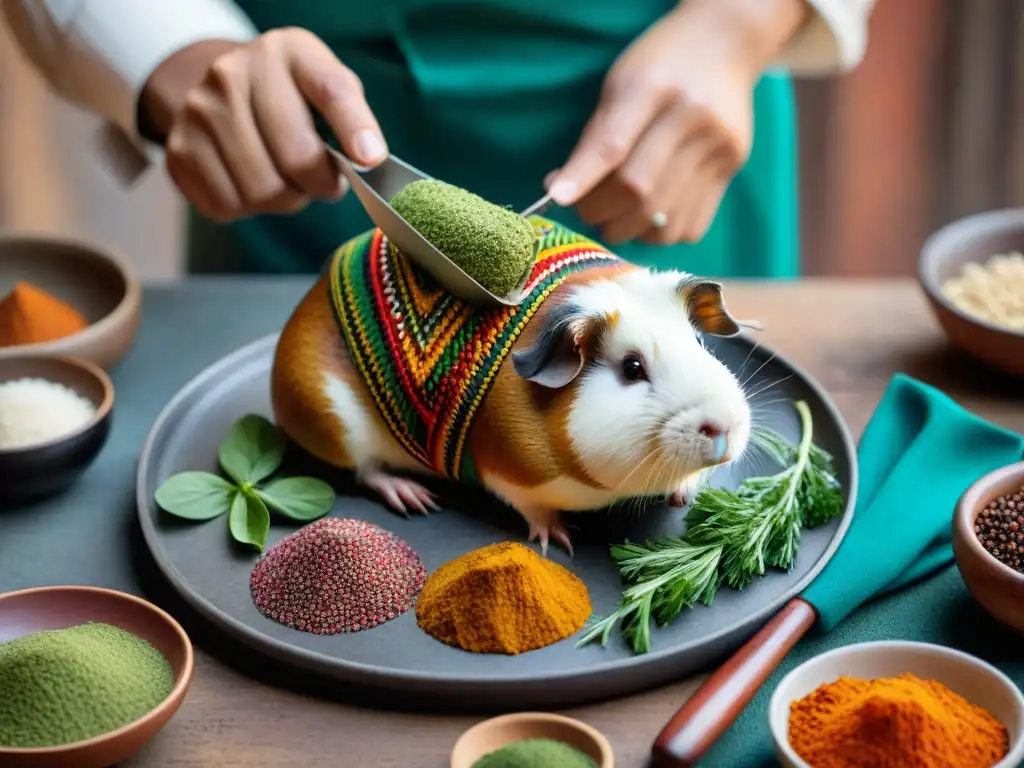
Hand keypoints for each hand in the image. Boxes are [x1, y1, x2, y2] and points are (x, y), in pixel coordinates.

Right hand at [139, 28, 387, 221]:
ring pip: (261, 191)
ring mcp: (199, 111)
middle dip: (318, 184)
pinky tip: (250, 184)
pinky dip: (247, 209)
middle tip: (319, 181)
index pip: (330, 90)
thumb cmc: (290, 98)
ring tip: (284, 180)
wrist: (219, 93)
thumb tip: (368, 159)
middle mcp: (233, 74)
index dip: (354, 128)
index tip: (370, 159)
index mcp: (287, 52)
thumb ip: (353, 118)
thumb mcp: (327, 87)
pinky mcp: (179, 150)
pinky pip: (227, 205)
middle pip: (296, 158)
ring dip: (284, 200)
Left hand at [547, 0, 809, 245]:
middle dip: (602, 211)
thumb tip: (561, 189)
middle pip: (640, 188)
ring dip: (630, 231)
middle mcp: (691, 116)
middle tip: (589, 213)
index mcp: (653, 87)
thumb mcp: (620, 83)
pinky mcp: (733, 167)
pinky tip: (650, 220)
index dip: (583, 178)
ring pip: (666, 216)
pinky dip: (661, 234)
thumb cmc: (659, 65)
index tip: (557, 200)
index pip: (613, 144)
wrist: (725, 45)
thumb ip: (596, 135)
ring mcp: (718, 145)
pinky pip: (692, 224)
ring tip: (617, 220)